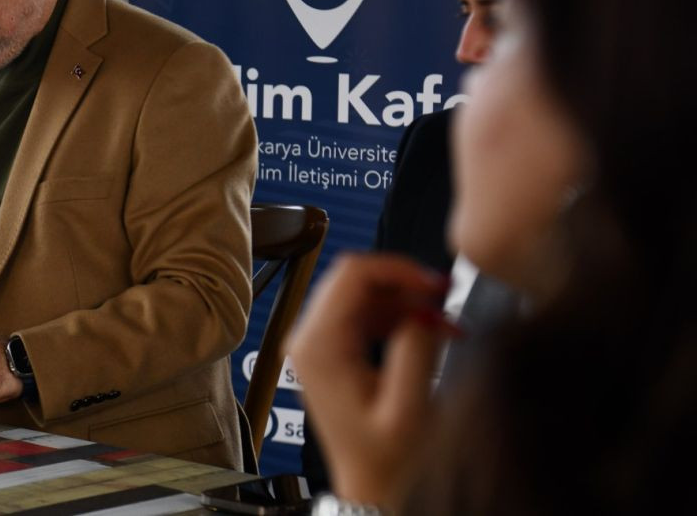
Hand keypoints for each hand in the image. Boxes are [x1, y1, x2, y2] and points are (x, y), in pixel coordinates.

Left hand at [287, 254, 454, 507]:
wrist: (371, 485)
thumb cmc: (385, 459)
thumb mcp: (409, 409)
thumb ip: (415, 352)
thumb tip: (421, 311)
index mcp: (318, 347)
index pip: (350, 274)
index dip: (397, 268)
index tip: (432, 281)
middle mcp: (309, 339)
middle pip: (354, 278)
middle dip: (404, 282)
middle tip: (443, 297)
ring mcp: (318, 342)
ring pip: (363, 292)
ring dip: (405, 299)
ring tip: (443, 320)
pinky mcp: (331, 348)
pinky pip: (365, 311)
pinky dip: (398, 314)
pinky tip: (428, 330)